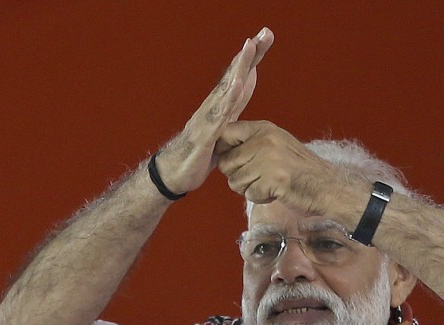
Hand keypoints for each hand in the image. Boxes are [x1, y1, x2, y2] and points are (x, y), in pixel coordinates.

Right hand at [154, 28, 273, 194]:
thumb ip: (235, 101)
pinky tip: (238, 84)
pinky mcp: (205, 133)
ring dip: (239, 67)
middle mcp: (214, 104)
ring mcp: (208, 117)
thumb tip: (248, 78)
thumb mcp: (225, 123)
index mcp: (222, 103)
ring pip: (227, 88)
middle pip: (234, 74)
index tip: (267, 36)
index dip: (253, 56)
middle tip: (265, 33)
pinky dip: (229, 98)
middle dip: (250, 53)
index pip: (240, 75)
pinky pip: (219, 114)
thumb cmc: (201, 149)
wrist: (175, 172)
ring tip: (250, 48)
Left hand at [216, 121, 354, 216]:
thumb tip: (219, 151)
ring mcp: (269, 159)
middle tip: (258, 179)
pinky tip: (277, 192)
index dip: (224, 152)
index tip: (236, 163)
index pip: (225, 134)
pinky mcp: (274, 179)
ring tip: (270, 185)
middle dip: (238, 177)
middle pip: (226, 163)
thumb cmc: (300, 171)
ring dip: (250, 189)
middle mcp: (265, 139)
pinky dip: (261, 198)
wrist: (328, 187)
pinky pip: (250, 194)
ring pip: (235, 181)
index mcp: (264, 128)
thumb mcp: (276, 145)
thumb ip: (251, 144)